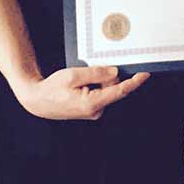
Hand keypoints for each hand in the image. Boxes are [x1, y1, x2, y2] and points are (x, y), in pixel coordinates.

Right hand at [13, 66, 150, 120]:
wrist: (38, 101)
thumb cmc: (52, 89)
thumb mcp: (73, 75)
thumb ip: (96, 73)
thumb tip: (114, 72)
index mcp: (92, 103)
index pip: (119, 91)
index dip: (134, 82)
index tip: (145, 74)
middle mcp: (96, 111)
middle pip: (112, 87)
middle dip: (105, 76)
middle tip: (85, 72)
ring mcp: (94, 112)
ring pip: (106, 89)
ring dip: (97, 81)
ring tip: (78, 81)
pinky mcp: (91, 110)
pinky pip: (99, 93)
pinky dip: (94, 86)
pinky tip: (79, 86)